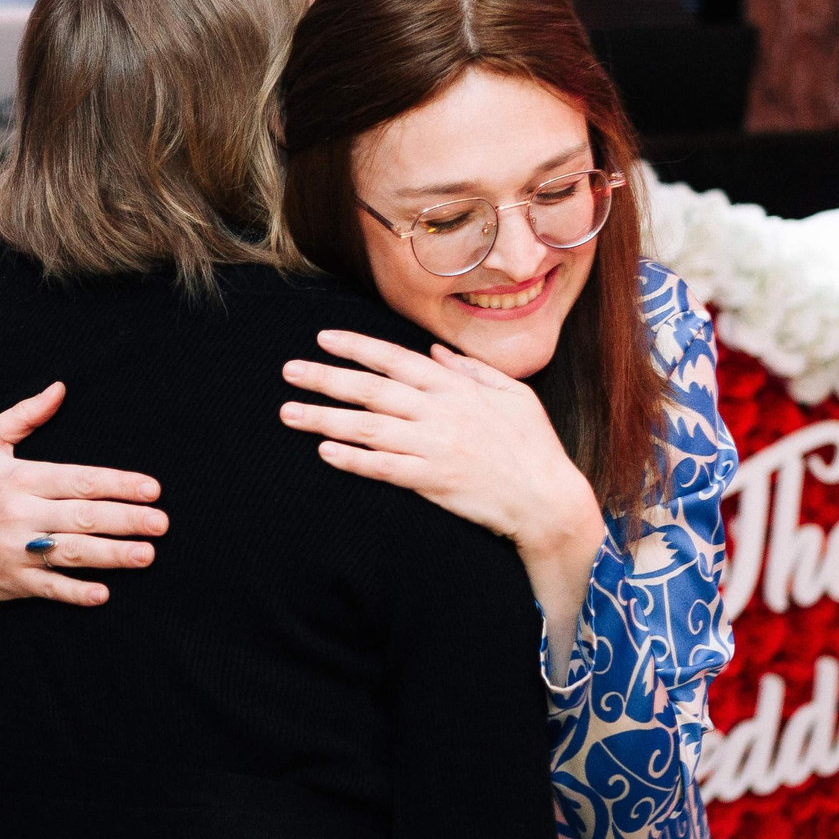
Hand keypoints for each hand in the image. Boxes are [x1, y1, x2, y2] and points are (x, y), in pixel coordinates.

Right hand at [0, 382, 166, 606]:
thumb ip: (24, 415)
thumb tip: (59, 388)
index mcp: (21, 479)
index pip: (78, 480)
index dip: (117, 484)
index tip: (151, 488)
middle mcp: (21, 514)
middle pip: (83, 517)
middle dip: (126, 520)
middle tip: (161, 523)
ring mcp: (16, 550)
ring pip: (72, 553)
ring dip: (113, 555)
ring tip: (147, 555)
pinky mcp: (12, 582)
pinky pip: (49, 588)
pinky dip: (75, 592)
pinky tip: (103, 593)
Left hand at [281, 331, 607, 662]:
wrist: (549, 499)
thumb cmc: (534, 446)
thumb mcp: (512, 394)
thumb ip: (470, 370)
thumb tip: (434, 352)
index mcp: (455, 387)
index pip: (395, 359)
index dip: (356, 347)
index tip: (322, 338)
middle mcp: (440, 412)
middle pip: (370, 390)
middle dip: (325, 378)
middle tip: (289, 371)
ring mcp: (434, 447)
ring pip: (368, 428)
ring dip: (324, 419)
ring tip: (289, 413)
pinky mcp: (433, 481)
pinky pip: (384, 468)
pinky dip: (353, 460)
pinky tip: (325, 452)